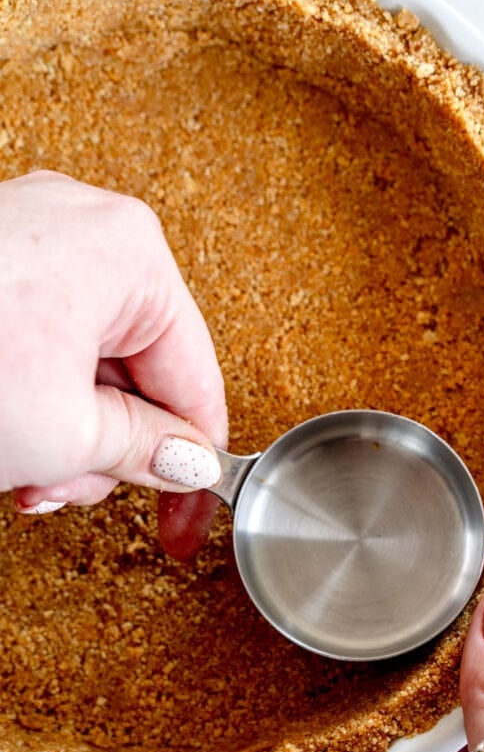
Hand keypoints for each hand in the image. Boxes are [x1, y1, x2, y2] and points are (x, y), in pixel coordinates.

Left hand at [0, 170, 227, 557]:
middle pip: (137, 372)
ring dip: (60, 434)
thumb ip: (146, 451)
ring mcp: (28, 237)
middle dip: (103, 449)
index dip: (193, 467)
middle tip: (68, 487)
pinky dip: (27, 398)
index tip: (184, 522)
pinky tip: (1, 438)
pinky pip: (38, 341)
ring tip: (20, 468)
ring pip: (84, 364)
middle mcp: (84, 229)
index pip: (196, 382)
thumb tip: (186, 461)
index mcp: (131, 254)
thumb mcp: (65, 435)